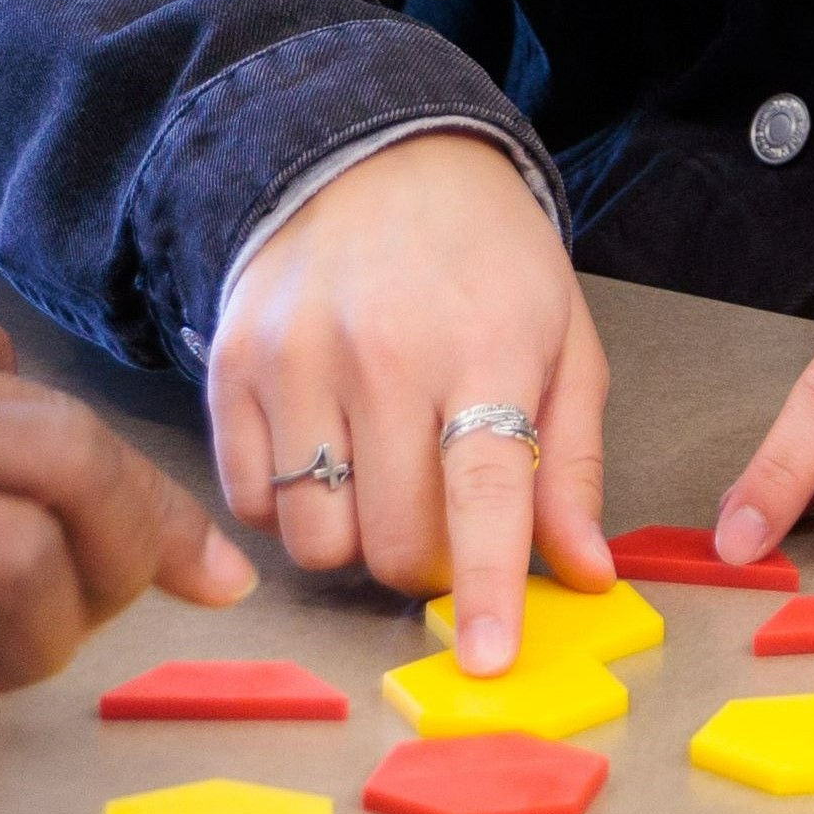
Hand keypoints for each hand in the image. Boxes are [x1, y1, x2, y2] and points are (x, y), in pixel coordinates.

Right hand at [201, 133, 613, 673]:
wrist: (373, 154)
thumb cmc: (485, 258)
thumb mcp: (563, 340)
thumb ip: (571, 463)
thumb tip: (584, 573)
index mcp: (481, 344)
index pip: (483, 493)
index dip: (486, 587)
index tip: (487, 660)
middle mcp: (378, 353)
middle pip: (392, 541)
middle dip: (429, 564)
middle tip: (447, 520)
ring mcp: (293, 358)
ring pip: (314, 540)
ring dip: (355, 538)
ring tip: (382, 474)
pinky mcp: (229, 366)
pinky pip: (252, 501)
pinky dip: (291, 506)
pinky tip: (326, 450)